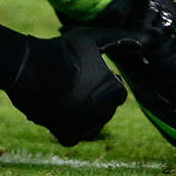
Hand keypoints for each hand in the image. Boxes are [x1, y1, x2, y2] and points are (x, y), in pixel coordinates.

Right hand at [2, 30, 125, 146]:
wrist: (30, 71)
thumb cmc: (64, 52)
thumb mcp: (91, 38)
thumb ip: (118, 37)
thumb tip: (144, 40)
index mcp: (115, 93)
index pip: (118, 89)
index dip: (104, 78)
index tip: (90, 70)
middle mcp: (105, 115)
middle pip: (105, 105)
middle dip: (95, 94)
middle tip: (75, 78)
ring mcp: (87, 129)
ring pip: (91, 121)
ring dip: (83, 109)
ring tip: (65, 90)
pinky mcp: (68, 137)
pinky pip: (73, 132)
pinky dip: (67, 121)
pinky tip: (57, 104)